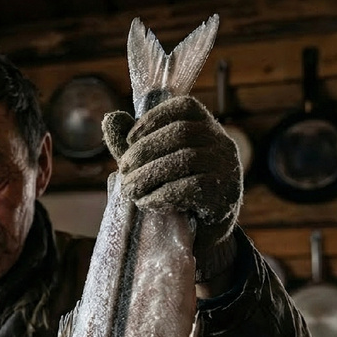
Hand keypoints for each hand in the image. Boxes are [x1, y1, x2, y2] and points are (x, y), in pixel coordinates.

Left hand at [102, 96, 241, 278]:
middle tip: (123, 170)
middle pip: (181, 133)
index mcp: (205, 126)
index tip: (129, 139)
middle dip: (145, 150)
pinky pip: (191, 188)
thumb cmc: (175, 188)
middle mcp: (220, 142)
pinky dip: (162, 195)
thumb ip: (133, 144)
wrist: (203, 229)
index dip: (154, 118)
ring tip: (129, 189)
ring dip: (149, 175)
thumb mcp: (154, 163)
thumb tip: (110, 120)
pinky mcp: (224, 194)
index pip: (185, 107)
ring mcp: (226, 167)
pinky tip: (146, 202)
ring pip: (185, 160)